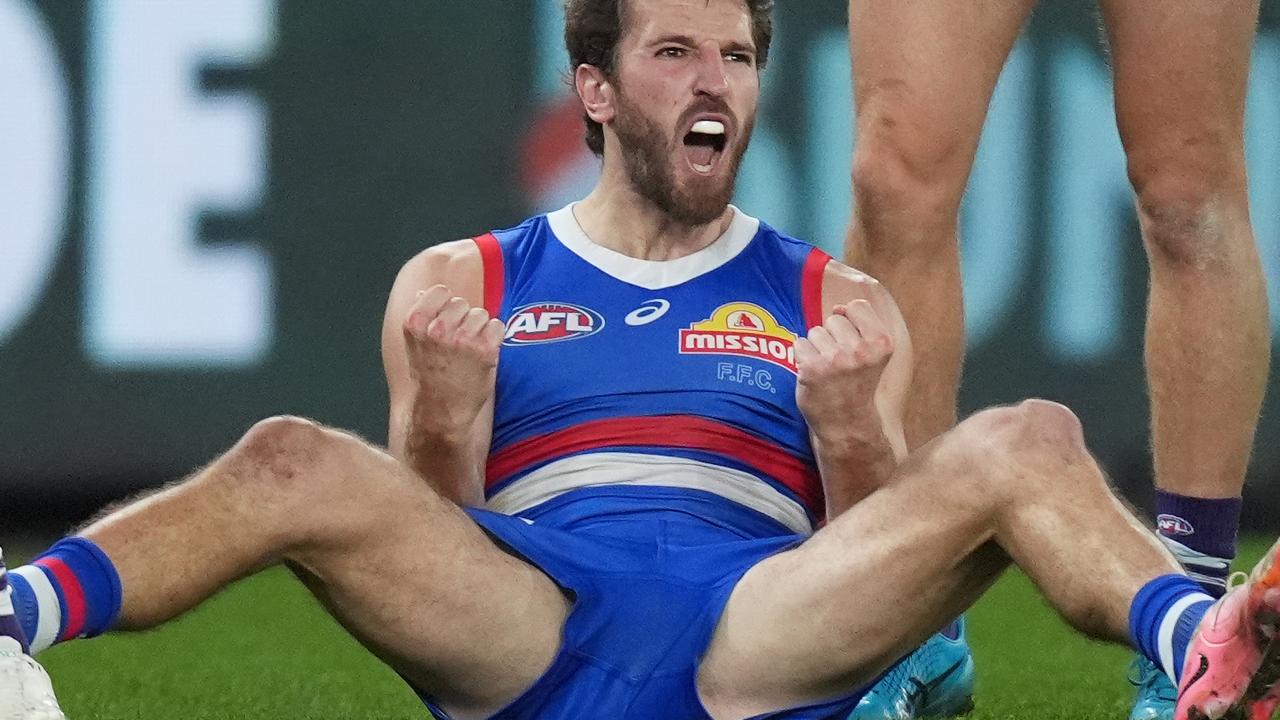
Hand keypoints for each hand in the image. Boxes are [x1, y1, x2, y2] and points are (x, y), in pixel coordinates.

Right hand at [402, 285, 504, 433]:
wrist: (441, 411)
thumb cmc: (429, 377)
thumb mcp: (414, 344)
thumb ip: (421, 317)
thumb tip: (422, 292)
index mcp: (415, 322)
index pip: (441, 292)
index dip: (447, 307)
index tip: (445, 325)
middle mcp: (437, 329)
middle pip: (463, 303)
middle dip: (463, 320)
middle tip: (457, 345)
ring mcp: (462, 340)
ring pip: (481, 314)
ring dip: (479, 330)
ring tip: (468, 352)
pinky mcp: (485, 351)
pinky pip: (497, 326)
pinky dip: (494, 339)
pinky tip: (483, 354)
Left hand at [794, 299, 893, 441]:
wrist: (847, 425)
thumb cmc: (857, 386)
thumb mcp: (873, 354)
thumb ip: (861, 326)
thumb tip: (838, 307)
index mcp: (881, 342)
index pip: (857, 307)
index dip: (850, 322)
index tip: (853, 343)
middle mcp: (860, 350)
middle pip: (833, 319)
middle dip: (832, 337)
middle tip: (839, 364)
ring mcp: (835, 360)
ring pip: (815, 332)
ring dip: (816, 348)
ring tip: (827, 370)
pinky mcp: (811, 369)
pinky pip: (799, 344)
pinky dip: (802, 358)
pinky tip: (813, 374)